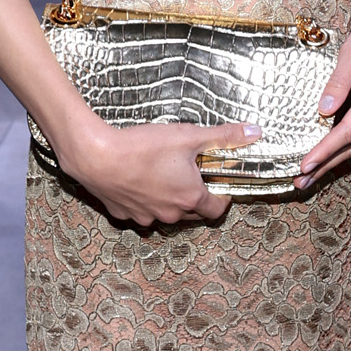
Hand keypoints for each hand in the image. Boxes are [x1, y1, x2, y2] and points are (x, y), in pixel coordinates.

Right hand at [59, 116, 260, 227]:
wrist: (95, 156)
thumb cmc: (142, 147)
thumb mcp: (189, 136)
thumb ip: (224, 136)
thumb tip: (255, 132)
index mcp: (190, 197)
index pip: (217, 208)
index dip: (222, 196)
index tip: (218, 183)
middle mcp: (170, 214)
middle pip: (193, 212)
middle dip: (196, 197)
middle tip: (191, 175)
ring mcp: (146, 217)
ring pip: (166, 214)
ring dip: (169, 200)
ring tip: (163, 175)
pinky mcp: (124, 215)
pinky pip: (141, 212)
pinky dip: (144, 201)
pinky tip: (138, 181)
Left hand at [296, 0, 350, 187]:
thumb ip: (338, 82)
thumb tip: (323, 110)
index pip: (348, 131)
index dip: (325, 150)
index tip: (305, 165)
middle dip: (327, 164)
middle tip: (301, 182)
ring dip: (337, 160)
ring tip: (312, 175)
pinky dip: (349, 147)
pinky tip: (333, 156)